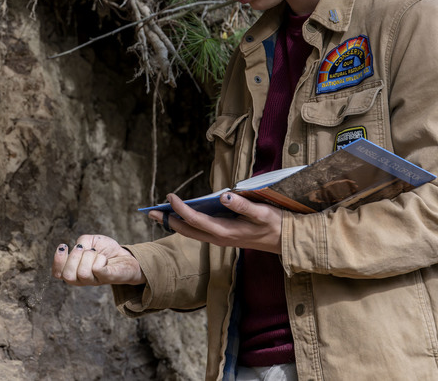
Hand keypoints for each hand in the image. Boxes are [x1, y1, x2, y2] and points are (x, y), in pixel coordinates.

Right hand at [52, 234, 145, 285]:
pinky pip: (98, 270)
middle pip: (68, 276)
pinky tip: (104, 258)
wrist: (125, 255)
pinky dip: (99, 259)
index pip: (58, 274)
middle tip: (83, 249)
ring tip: (96, 253)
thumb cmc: (105, 249)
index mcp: (74, 270)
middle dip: (73, 257)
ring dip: (89, 256)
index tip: (64, 246)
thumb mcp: (90, 241)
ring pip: (83, 273)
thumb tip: (80, 248)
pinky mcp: (108, 278)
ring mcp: (95, 280)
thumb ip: (81, 242)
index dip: (58, 260)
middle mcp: (83, 279)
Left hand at [149, 192, 283, 253]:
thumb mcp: (263, 212)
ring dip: (176, 223)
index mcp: (226, 233)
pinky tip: (182, 215)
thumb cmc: (275, 223)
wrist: (286, 240)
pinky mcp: (224, 237)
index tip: (169, 196)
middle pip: (188, 231)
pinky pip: (200, 231)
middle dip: (169, 221)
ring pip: (192, 232)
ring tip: (161, 214)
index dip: (180, 209)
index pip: (196, 220)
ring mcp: (221, 239)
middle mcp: (220, 238)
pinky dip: (187, 223)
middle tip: (150, 212)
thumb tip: (224, 196)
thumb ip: (243, 205)